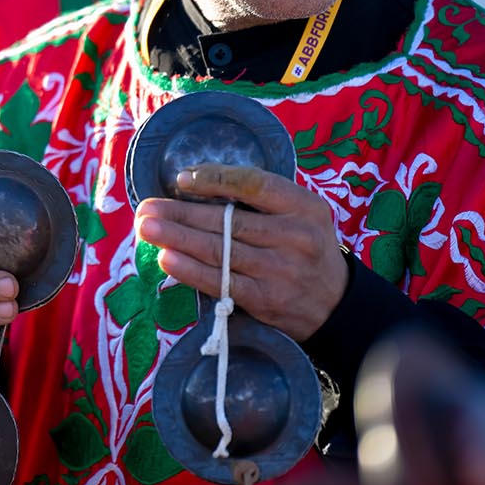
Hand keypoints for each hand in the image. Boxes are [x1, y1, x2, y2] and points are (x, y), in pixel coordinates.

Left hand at [134, 164, 347, 340]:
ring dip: (176, 238)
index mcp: (304, 207)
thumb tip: (200, 185)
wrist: (338, 305)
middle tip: (146, 208)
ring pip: (219, 250)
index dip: (214, 179)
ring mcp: (279, 271)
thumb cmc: (307, 249)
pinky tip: (167, 259)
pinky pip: (221, 282)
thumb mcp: (304, 214)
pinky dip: (190, 270)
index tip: (181, 179)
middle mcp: (293, 236)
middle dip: (180, 213)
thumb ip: (264, 200)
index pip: (254, 184)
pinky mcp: (266, 300)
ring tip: (147, 228)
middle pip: (227, 220)